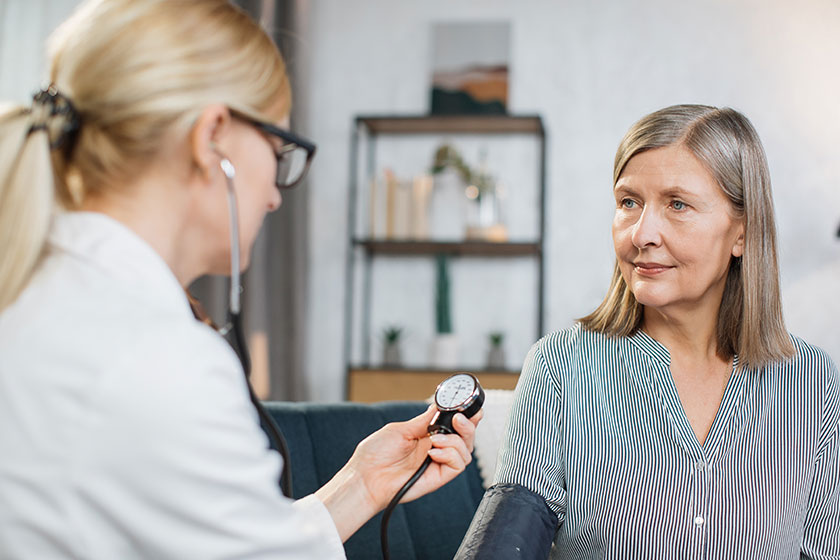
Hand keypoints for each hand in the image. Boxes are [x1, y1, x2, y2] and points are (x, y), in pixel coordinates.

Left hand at [351, 404, 482, 505]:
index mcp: (426, 436)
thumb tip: (438, 407)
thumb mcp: (400, 429)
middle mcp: (435, 449)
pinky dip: (450, 454)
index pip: (453, 425)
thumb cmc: (375, 455)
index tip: (467, 407)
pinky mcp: (438, 477)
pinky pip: (458, 465)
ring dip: (455, 440)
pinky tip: (434, 452)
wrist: (365, 477)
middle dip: (468, 426)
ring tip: (434, 439)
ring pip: (466, 451)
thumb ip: (423, 421)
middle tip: (458, 419)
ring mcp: (437, 463)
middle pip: (465, 438)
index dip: (465, 417)